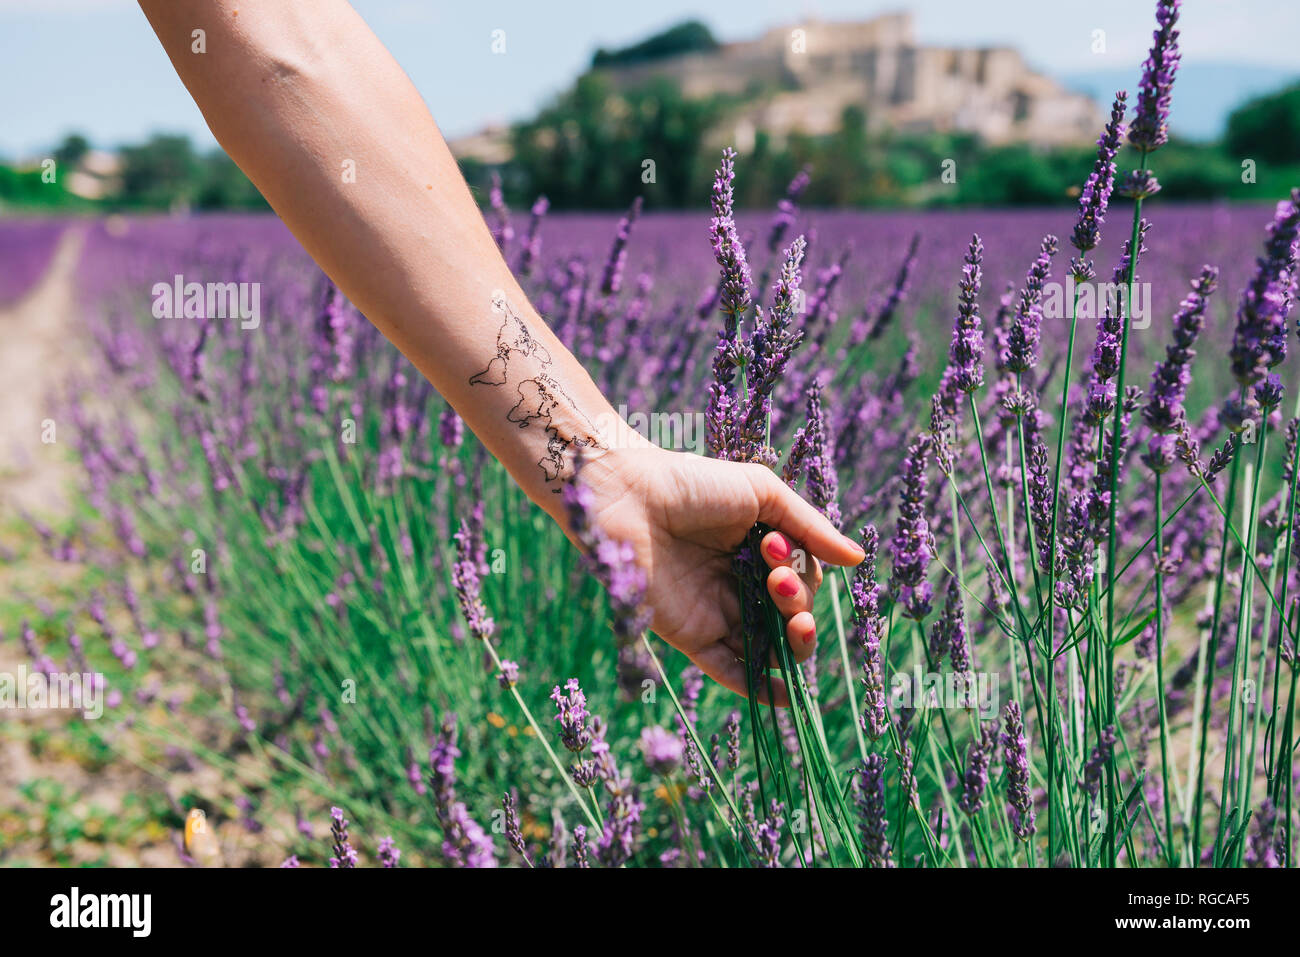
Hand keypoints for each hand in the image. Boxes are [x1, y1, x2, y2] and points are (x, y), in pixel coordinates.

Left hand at [578, 440, 864, 703]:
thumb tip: (857, 559)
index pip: (803, 579)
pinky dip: (757, 688)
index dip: (801, 573)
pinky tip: (785, 695)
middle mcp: (740, 585)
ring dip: (791, 646)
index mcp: (759, 551)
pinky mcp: (691, 637)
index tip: (772, 548)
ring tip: (795, 623)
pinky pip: (729, 670)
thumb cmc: (691, 483)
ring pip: (768, 647)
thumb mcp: (761, 494)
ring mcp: (717, 614)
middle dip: (799, 605)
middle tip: (778, 580)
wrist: (627, 495)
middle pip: (790, 617)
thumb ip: (809, 528)